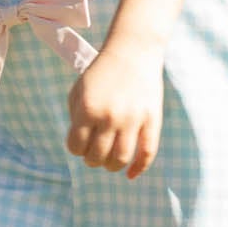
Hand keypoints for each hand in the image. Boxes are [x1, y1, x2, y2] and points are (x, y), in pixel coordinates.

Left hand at [66, 42, 164, 178]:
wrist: (133, 50)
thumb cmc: (102, 72)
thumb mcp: (79, 89)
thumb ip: (75, 117)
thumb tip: (79, 147)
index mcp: (88, 108)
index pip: (76, 146)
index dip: (76, 148)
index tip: (80, 143)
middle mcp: (110, 116)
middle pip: (97, 156)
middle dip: (92, 160)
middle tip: (94, 154)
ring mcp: (133, 119)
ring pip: (120, 159)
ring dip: (111, 166)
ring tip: (108, 161)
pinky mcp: (152, 120)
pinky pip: (147, 153)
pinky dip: (138, 169)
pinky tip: (130, 175)